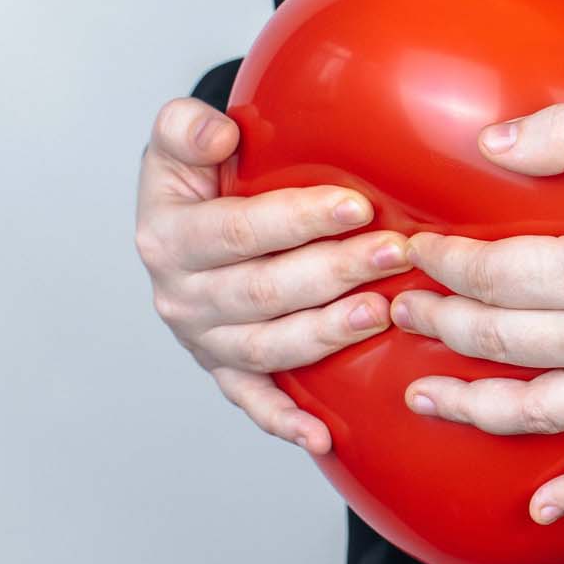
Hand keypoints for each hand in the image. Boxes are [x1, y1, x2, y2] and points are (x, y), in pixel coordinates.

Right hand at [135, 97, 411, 452]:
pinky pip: (253, 402)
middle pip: (264, 291)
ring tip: (381, 313)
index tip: (356, 204)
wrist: (184, 226)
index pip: (239, 231)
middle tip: (395, 252)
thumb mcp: (178, 143)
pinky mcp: (225, 372)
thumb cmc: (196, 181)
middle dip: (335, 271)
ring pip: (269, 346)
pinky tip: (322, 435)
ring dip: (326, 333)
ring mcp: (204, 341)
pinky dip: (283, 422)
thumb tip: (217, 134)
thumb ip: (186, 128)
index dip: (298, 219)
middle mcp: (181, 297)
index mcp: (168, 238)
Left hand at [391, 103, 563, 522]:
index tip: (416, 251)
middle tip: (402, 313)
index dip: (442, 263)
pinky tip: (543, 508)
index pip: (492, 276)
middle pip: (499, 344)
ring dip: (474, 410)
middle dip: (438, 328)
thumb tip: (492, 144)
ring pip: (539, 414)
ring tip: (428, 399)